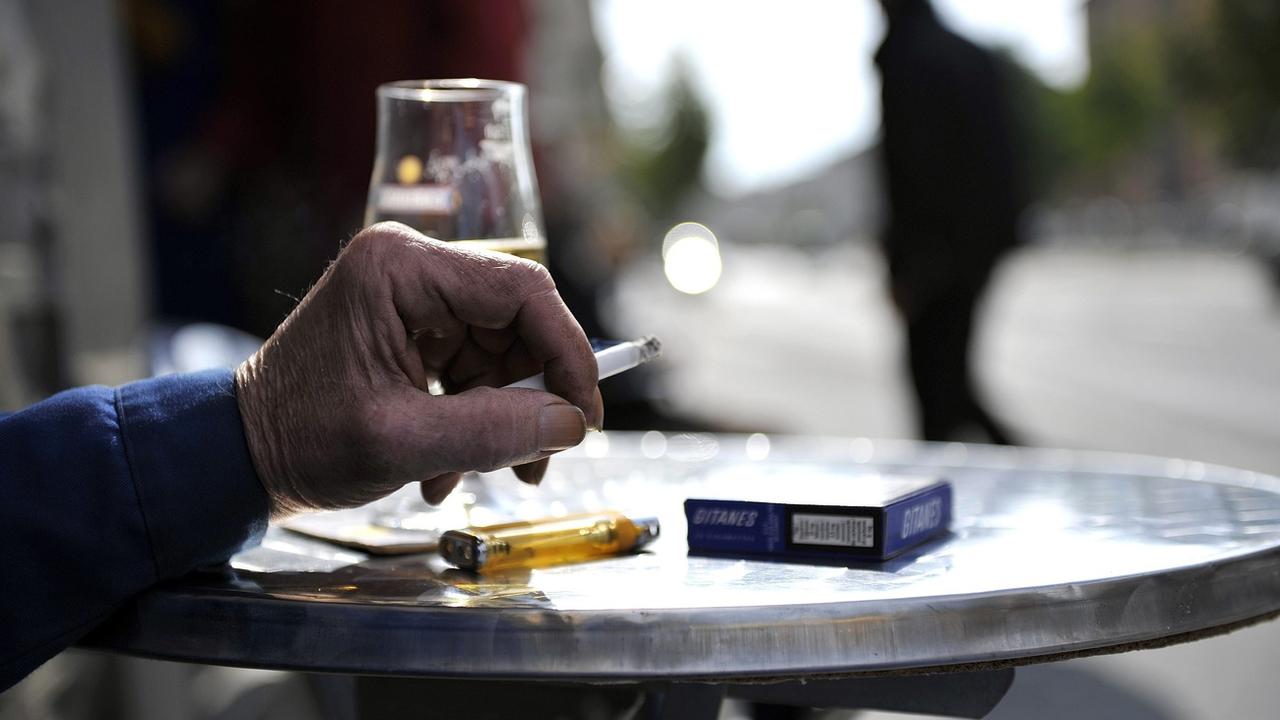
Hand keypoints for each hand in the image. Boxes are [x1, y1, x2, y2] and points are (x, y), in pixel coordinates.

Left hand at [234, 222, 603, 518]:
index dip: (568, 351)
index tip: (584, 413)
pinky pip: (474, 370)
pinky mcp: (411, 331)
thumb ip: (493, 431)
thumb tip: (571, 425)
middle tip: (537, 460)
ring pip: (501, 353)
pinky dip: (475, 419)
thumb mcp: (402, 441)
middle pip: (517, 324)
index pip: (522, 291)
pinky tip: (446, 465)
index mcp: (400, 268)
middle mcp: (410, 269)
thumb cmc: (297, 439)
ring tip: (475, 474)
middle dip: (533, 397)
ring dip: (502, 419)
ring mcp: (411, 300)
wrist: (237, 455)